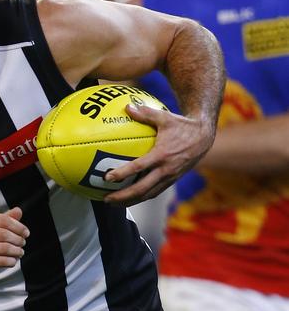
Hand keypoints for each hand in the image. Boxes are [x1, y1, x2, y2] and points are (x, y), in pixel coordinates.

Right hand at [0, 207, 28, 273]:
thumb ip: (3, 219)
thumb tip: (18, 211)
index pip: (2, 220)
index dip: (18, 226)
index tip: (26, 232)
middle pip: (3, 234)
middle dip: (17, 239)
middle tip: (23, 243)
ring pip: (2, 248)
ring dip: (15, 251)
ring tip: (20, 252)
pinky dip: (10, 261)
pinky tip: (13, 261)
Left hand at [101, 102, 215, 206]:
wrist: (204, 137)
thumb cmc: (182, 125)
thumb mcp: (164, 117)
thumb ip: (145, 113)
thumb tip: (127, 107)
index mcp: (162, 155)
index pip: (138, 167)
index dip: (122, 173)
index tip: (107, 178)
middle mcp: (166, 170)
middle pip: (141, 189)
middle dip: (123, 197)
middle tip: (106, 199)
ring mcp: (170, 177)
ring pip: (148, 195)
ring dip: (130, 201)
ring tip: (114, 203)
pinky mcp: (172, 181)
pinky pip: (154, 192)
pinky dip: (141, 197)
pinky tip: (129, 198)